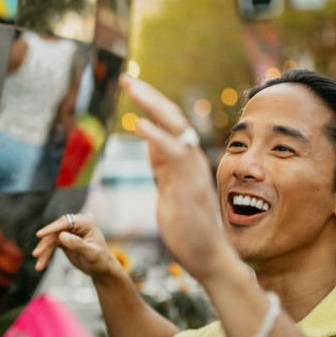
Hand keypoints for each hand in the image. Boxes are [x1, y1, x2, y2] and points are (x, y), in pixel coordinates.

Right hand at [32, 213, 118, 275]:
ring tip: (39, 265)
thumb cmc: (101, 261)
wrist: (102, 270)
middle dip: (45, 243)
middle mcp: (76, 224)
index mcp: (86, 222)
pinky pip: (51, 245)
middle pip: (55, 231)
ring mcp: (69, 231)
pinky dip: (46, 254)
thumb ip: (77, 244)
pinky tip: (42, 264)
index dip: (51, 228)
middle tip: (36, 254)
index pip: (65, 222)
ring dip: (44, 252)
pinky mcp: (64, 239)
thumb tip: (62, 236)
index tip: (39, 234)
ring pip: (51, 239)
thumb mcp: (91, 254)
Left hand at [122, 75, 234, 281]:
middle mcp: (192, 161)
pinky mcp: (189, 186)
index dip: (151, 104)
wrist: (208, 258)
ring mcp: (192, 172)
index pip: (168, 123)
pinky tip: (139, 123)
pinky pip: (173, 155)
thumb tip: (150, 143)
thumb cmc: (189, 230)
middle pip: (172, 117)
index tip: (132, 88)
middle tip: (127, 77)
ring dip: (152, 105)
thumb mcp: (168, 190)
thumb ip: (162, 167)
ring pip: (175, 127)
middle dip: (149, 95)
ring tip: (132, 88)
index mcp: (184, 161)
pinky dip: (157, 136)